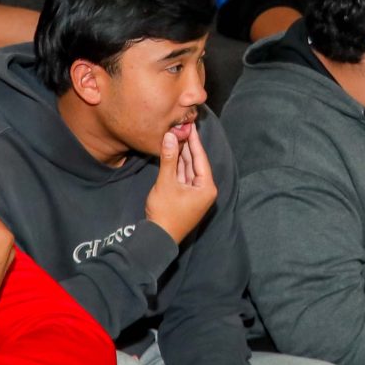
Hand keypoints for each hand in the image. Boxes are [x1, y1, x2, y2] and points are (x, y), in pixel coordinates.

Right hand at [146, 120, 218, 242]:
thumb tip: (170, 137)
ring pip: (188, 170)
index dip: (194, 141)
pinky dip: (177, 167)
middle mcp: (204, 190)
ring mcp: (195, 195)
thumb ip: (169, 159)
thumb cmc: (165, 212)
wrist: (158, 238)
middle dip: (187, 147)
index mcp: (206, 187)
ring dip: (181, 156)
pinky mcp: (185, 197)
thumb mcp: (166, 183)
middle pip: (195, 163)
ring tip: (175, 137)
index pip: (201, 159)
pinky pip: (183, 178)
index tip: (190, 126)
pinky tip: (172, 154)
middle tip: (181, 129)